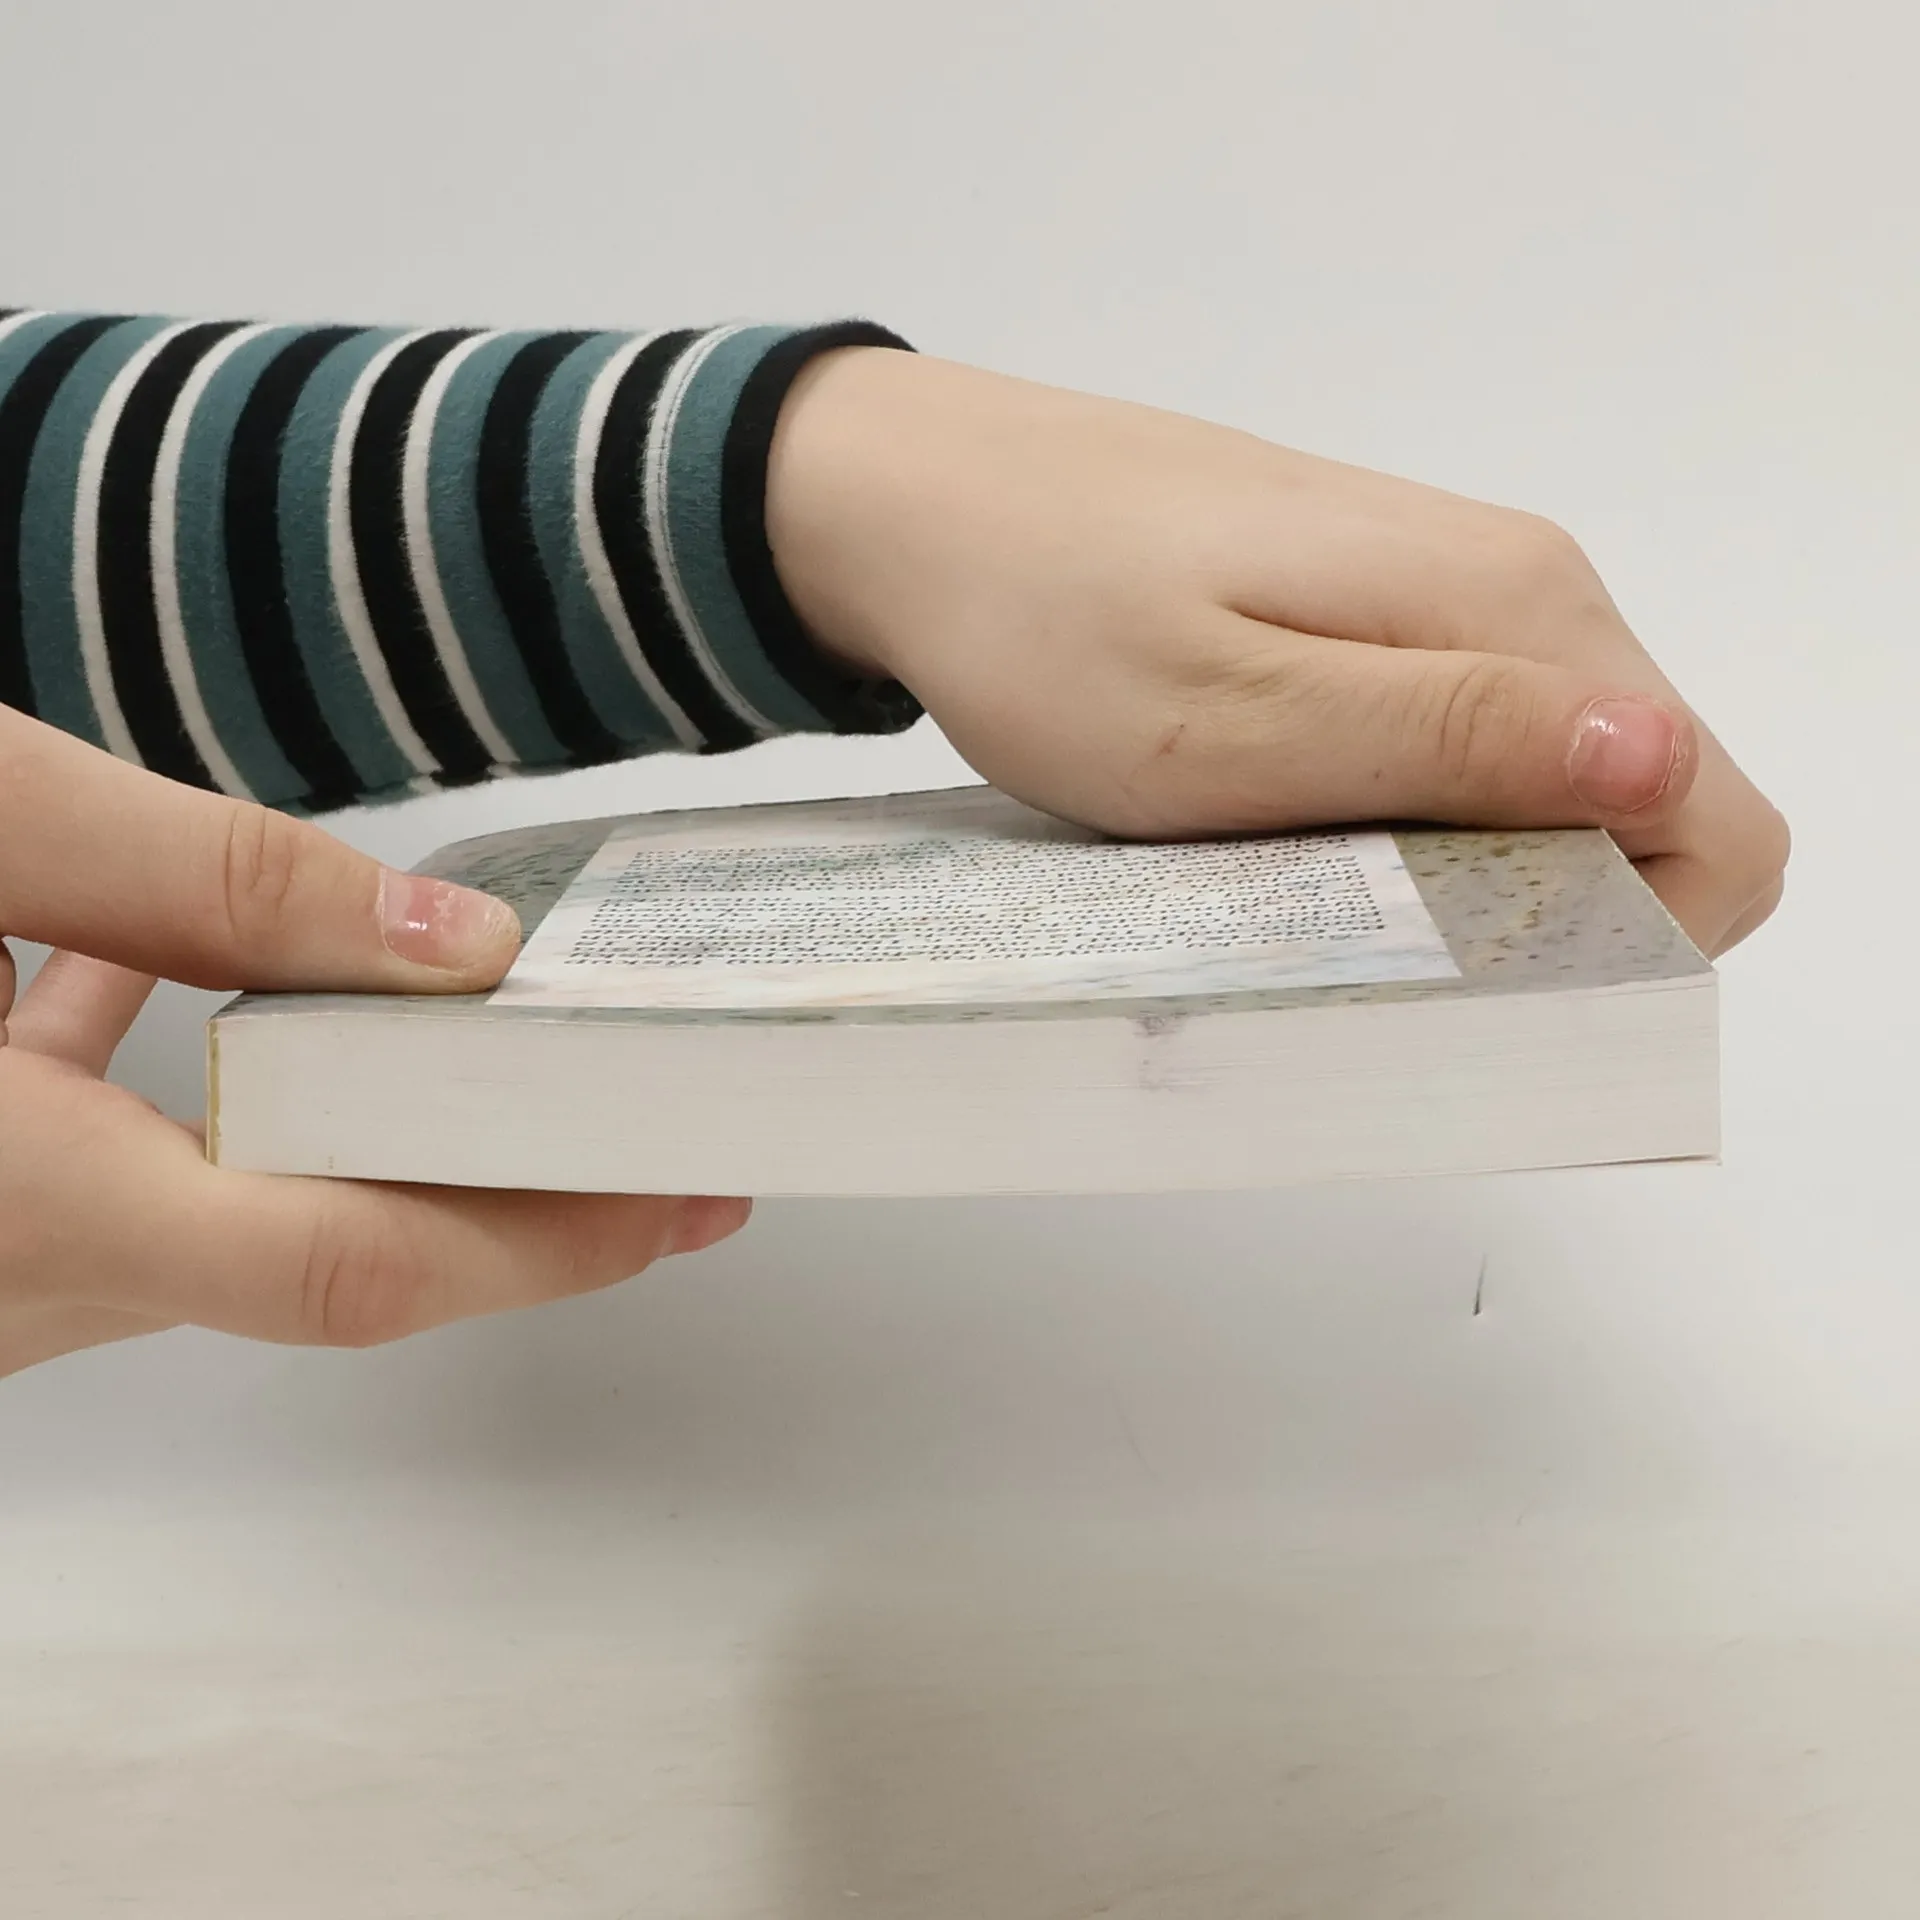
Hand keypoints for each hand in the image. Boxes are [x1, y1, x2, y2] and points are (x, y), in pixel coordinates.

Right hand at [0, 710, 747, 1379]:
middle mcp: (15, 1263)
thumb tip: (452, 944)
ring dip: (370, 1136)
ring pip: (226, 1210)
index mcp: (27, 1199)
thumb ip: (195, 878)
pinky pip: (106, 1145)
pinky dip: (184, 1069)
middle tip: (657, 1135)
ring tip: (510, 1062)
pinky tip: (185, 973)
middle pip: (319, 1250)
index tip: (673, 1192)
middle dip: (503, 1197)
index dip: (536, 1243)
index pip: (338, 1268)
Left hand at [770, 351, 1787, 955]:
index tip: (1488, 990)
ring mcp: (1433, 592)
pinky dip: (1396, 820)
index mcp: (1512, 606)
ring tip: (1300, 889)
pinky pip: (1448, 743)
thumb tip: (1658, 763)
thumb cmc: (1044, 614)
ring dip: (1461, 870)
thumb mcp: (1233, 721)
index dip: (1638, 943)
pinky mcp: (1362, 612)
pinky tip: (1278, 830)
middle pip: (1637, 803)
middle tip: (1367, 949)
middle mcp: (1508, 586)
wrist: (915, 498)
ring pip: (1538, 780)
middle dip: (1545, 915)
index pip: (1713, 818)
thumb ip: (1449, 743)